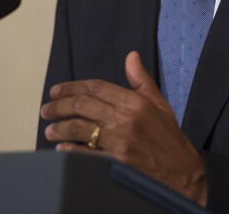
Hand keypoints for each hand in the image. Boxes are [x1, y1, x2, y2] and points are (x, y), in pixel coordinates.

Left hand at [40, 51, 207, 205]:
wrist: (182, 173)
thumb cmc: (169, 138)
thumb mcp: (160, 105)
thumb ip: (141, 81)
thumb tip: (131, 56)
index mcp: (135, 102)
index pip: (96, 87)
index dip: (72, 87)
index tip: (56, 91)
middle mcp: (125, 118)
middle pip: (82, 105)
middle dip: (59, 106)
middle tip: (46, 110)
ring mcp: (119, 141)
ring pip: (79, 128)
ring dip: (59, 128)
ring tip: (50, 130)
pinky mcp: (115, 162)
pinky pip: (85, 154)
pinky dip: (69, 151)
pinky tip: (61, 149)